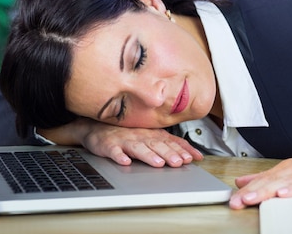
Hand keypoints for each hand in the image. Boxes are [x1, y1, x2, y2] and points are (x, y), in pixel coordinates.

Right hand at [38, 118, 203, 167]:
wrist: (97, 127)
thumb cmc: (128, 133)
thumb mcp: (151, 136)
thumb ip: (171, 144)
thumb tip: (194, 155)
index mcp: (152, 135)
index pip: (170, 141)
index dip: (181, 149)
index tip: (192, 158)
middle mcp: (140, 136)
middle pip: (156, 145)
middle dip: (169, 153)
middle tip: (178, 162)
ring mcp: (124, 140)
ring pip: (138, 148)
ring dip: (148, 155)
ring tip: (157, 163)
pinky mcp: (108, 145)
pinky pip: (113, 151)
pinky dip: (119, 156)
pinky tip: (124, 162)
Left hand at [229, 140, 291, 208]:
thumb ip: (269, 177)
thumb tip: (243, 182)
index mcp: (289, 169)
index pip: (263, 180)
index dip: (247, 190)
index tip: (231, 200)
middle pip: (270, 181)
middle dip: (252, 192)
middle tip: (235, 201)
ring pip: (286, 183)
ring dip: (267, 191)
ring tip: (251, 199)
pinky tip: (284, 195)